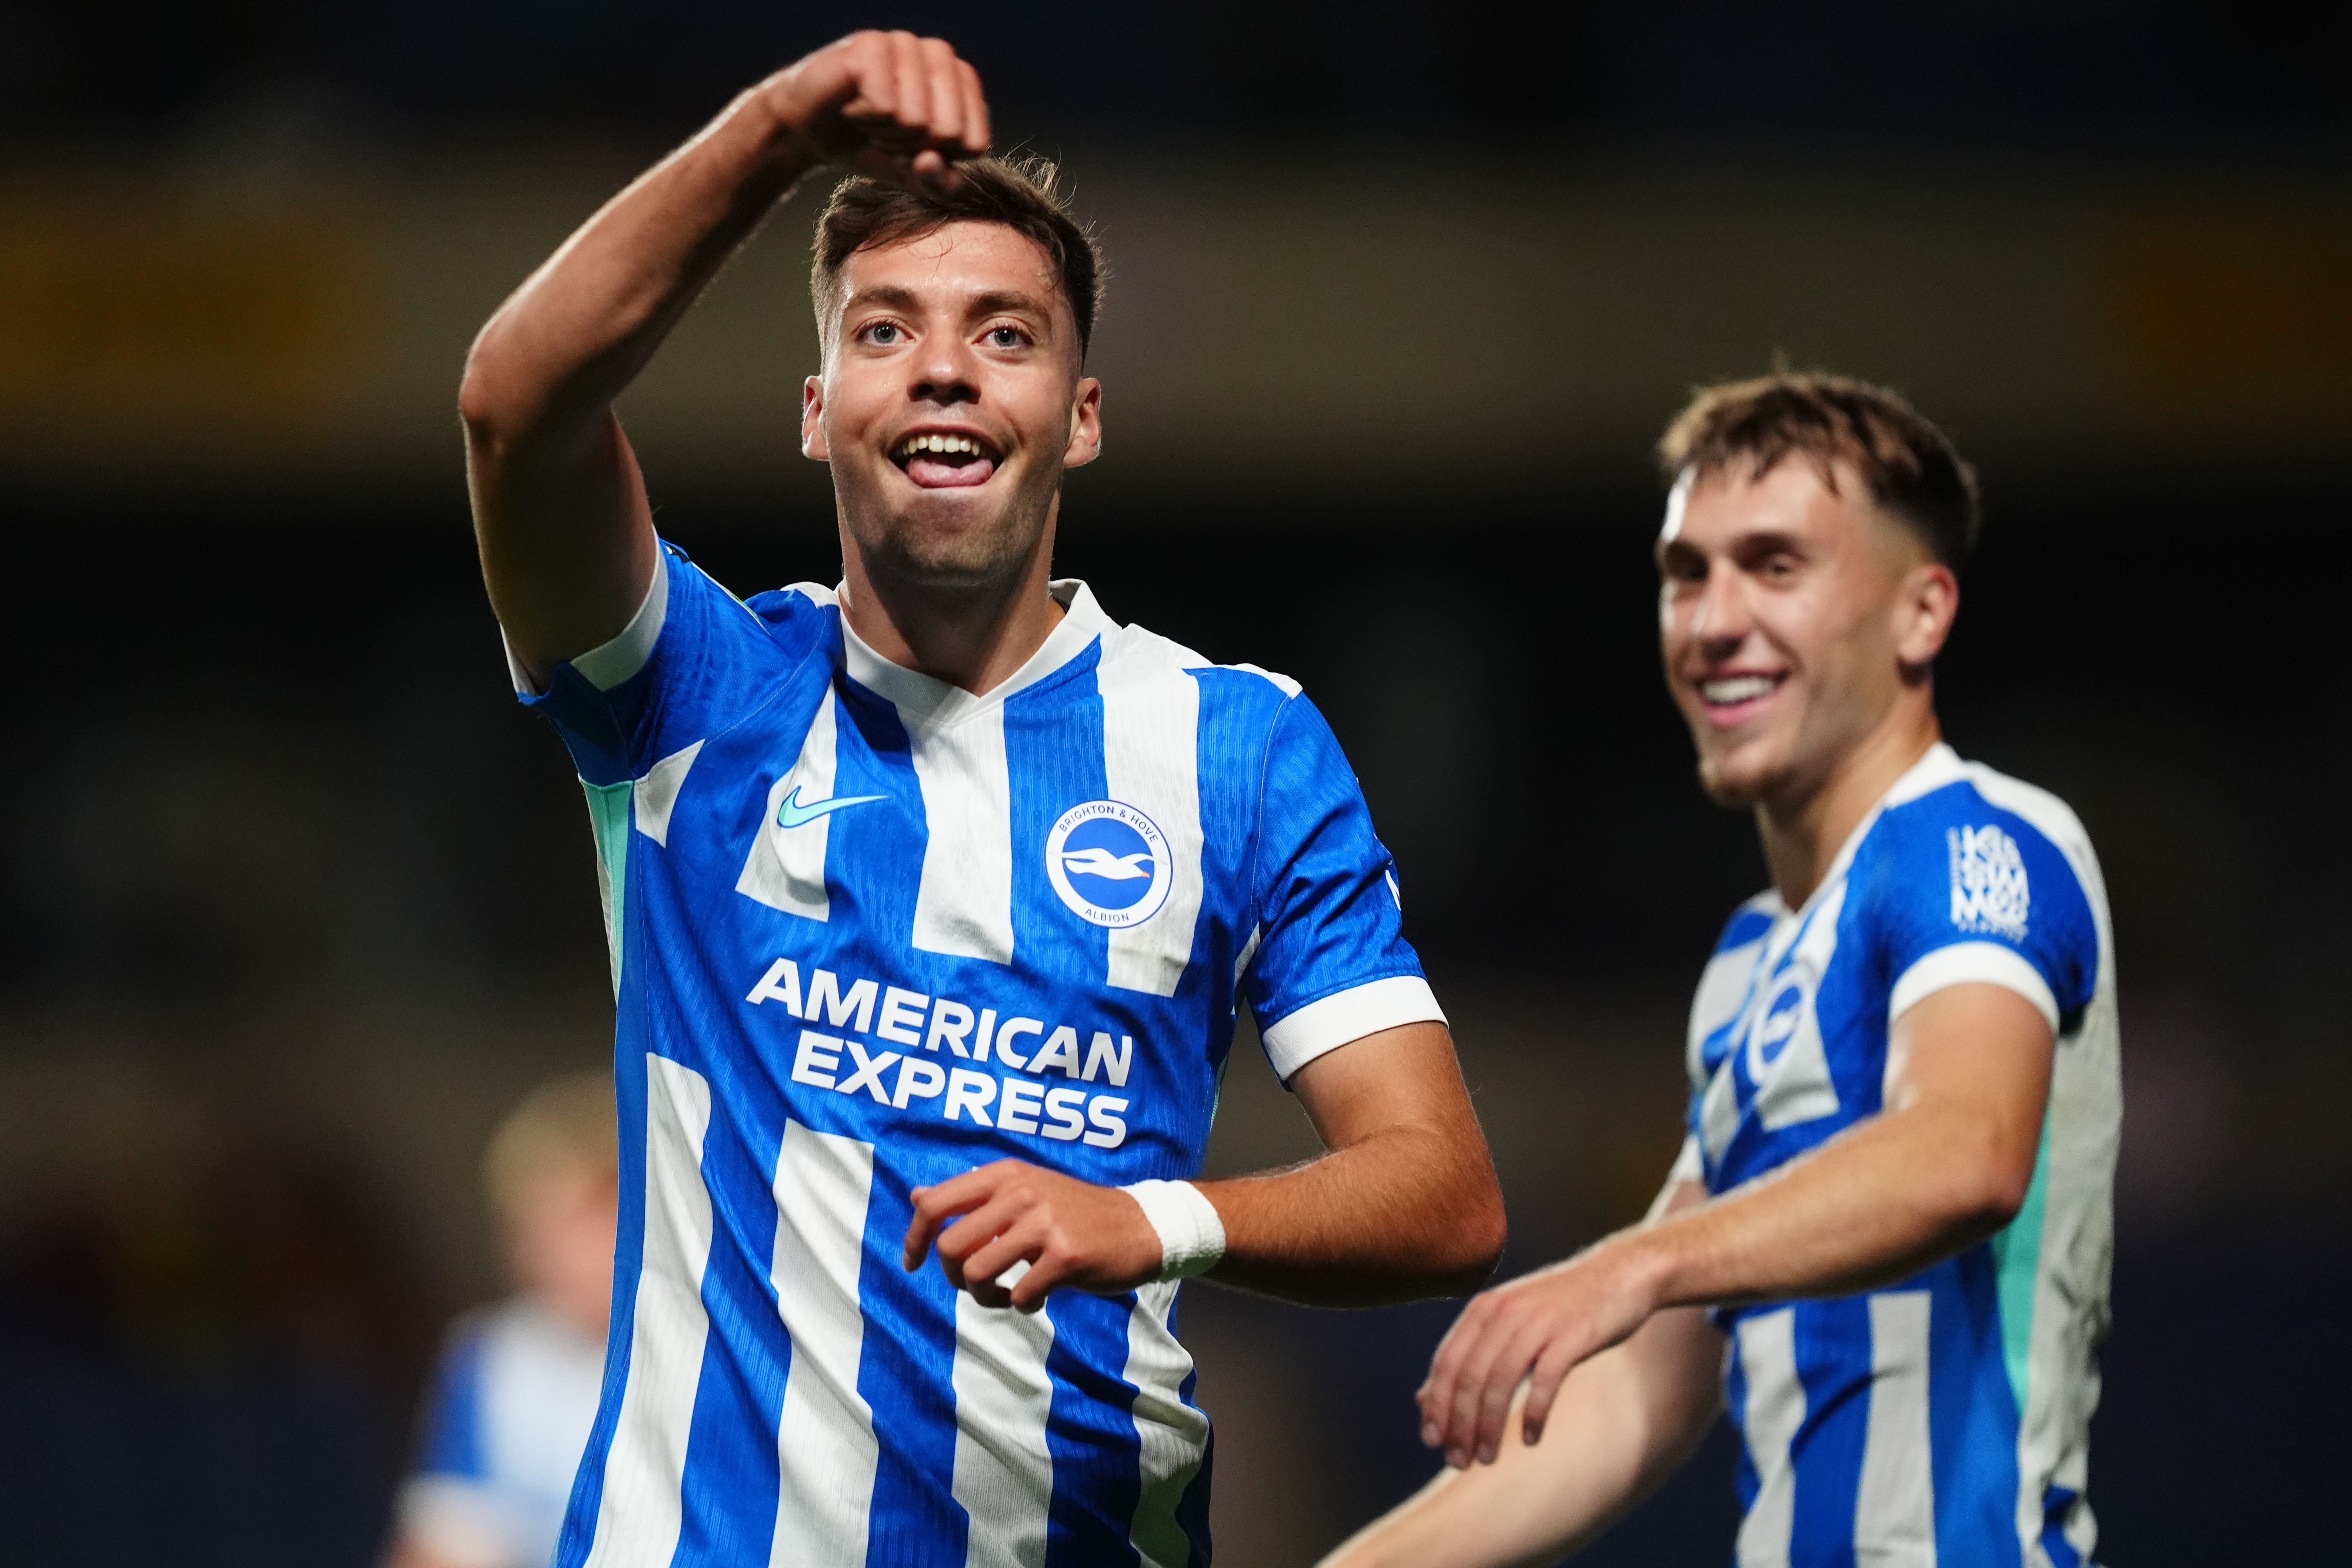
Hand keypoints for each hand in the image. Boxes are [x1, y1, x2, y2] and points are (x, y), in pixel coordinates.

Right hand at [760, 30, 990, 190]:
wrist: (810, 131)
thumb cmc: (869, 147)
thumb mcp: (912, 176)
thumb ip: (940, 183)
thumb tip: (931, 162)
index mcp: (962, 80)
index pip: (975, 143)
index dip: (938, 160)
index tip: (912, 147)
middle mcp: (939, 53)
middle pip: (949, 132)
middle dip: (912, 148)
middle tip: (886, 132)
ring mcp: (905, 43)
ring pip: (916, 120)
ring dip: (886, 133)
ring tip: (869, 118)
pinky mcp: (871, 44)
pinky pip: (884, 107)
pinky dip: (864, 118)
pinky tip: (851, 105)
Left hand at [902, 1159, 1163, 1311]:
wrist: (1139, 1226)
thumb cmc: (1074, 1212)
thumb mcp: (1022, 1189)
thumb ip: (971, 1196)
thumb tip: (915, 1195)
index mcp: (1004, 1174)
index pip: (935, 1204)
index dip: (914, 1238)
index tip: (913, 1264)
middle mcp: (1020, 1193)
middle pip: (951, 1247)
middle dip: (954, 1278)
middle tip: (975, 1285)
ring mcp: (1043, 1223)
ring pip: (977, 1275)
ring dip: (985, 1297)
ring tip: (1007, 1294)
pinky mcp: (1065, 1256)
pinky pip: (1017, 1295)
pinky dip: (1022, 1305)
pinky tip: (1040, 1295)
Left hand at [1416, 1234, 1668, 1467]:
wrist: (1618, 1276)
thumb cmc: (1558, 1308)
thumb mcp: (1507, 1323)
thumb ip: (1469, 1355)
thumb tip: (1421, 1399)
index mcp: (1484, 1308)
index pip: (1447, 1362)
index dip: (1436, 1404)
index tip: (1432, 1441)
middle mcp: (1505, 1311)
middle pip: (1470, 1376)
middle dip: (1460, 1423)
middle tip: (1458, 1461)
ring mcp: (1538, 1322)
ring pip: (1500, 1381)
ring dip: (1490, 1425)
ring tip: (1487, 1458)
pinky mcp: (1571, 1335)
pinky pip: (1545, 1380)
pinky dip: (1534, 1412)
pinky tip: (1530, 1438)